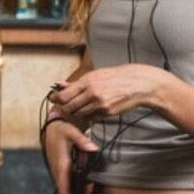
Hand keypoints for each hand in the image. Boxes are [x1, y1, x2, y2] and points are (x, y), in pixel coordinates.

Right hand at [42, 118, 100, 193]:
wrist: (52, 127)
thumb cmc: (61, 130)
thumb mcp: (70, 131)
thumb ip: (82, 139)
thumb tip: (93, 148)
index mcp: (61, 166)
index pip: (64, 190)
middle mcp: (59, 173)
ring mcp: (61, 174)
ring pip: (70, 193)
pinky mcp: (64, 172)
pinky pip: (71, 187)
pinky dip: (81, 192)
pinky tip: (91, 192)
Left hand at [46, 64, 175, 124]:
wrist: (138, 84)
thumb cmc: (117, 77)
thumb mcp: (96, 75)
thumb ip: (76, 83)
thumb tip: (59, 85)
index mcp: (88, 81)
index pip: (63, 95)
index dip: (56, 99)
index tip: (55, 99)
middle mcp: (92, 93)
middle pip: (68, 107)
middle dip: (66, 107)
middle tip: (68, 105)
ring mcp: (99, 104)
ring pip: (78, 114)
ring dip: (77, 112)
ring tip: (83, 105)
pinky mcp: (106, 113)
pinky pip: (91, 118)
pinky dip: (89, 115)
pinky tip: (94, 109)